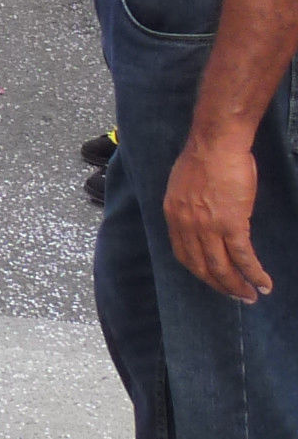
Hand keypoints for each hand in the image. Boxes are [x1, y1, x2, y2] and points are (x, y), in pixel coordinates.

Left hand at [165, 132, 271, 302]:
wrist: (217, 142)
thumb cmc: (205, 157)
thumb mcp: (183, 185)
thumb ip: (188, 207)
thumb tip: (201, 222)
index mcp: (173, 214)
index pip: (183, 254)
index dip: (200, 272)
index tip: (213, 280)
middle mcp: (186, 225)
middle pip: (202, 267)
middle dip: (220, 286)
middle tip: (236, 296)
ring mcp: (208, 226)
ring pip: (222, 268)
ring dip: (237, 286)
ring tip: (251, 296)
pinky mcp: (231, 224)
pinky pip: (243, 257)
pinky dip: (254, 274)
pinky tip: (264, 283)